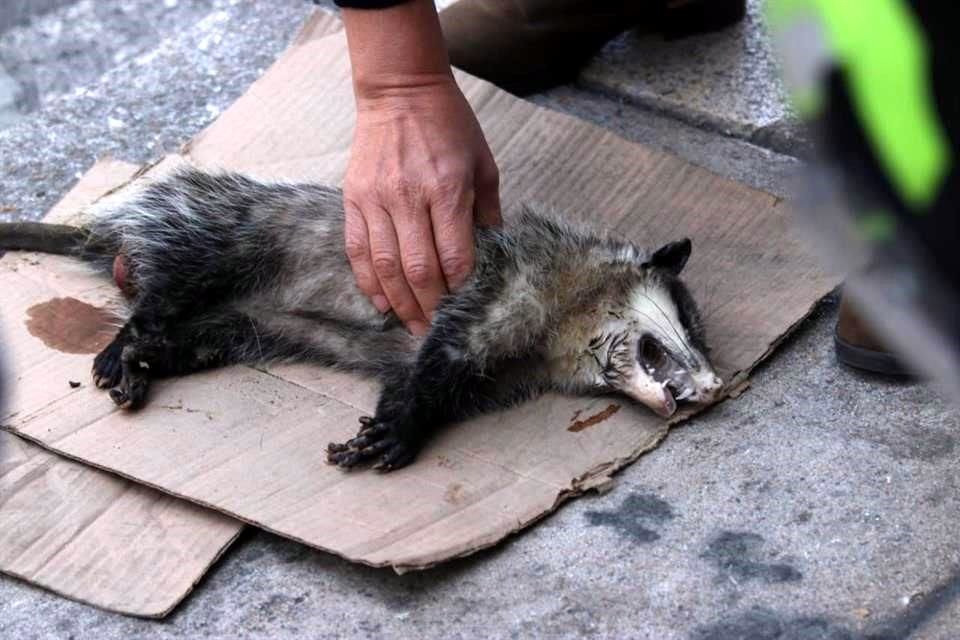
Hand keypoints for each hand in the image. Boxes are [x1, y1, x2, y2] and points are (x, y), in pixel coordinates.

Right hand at [343, 77, 500, 334]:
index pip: (454, 256)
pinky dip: (369, 282)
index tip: (466, 305)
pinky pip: (357, 250)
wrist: (399, 90)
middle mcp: (409, 197)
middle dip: (431, 306)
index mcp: (446, 189)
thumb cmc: (450, 125)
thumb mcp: (483, 162)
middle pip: (418, 269)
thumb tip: (492, 253)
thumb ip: (488, 211)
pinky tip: (382, 304)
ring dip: (401, 303)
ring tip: (413, 325)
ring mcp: (377, 199)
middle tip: (438, 328)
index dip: (461, 288)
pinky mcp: (354, 198)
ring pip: (385, 266)